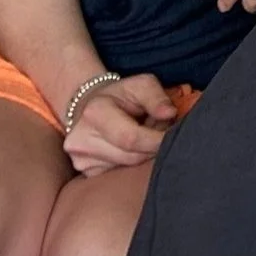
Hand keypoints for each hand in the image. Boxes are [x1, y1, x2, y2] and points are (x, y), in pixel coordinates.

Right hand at [64, 74, 179, 174]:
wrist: (89, 106)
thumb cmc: (120, 94)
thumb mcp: (141, 84)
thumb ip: (157, 97)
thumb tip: (170, 114)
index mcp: (95, 113)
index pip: (130, 138)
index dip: (156, 140)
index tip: (174, 134)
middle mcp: (82, 139)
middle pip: (131, 156)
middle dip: (153, 146)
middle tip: (161, 130)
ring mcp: (81, 159)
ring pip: (127, 166)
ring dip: (144, 153)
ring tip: (146, 134)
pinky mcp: (86, 171)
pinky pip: (119, 172)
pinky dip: (133, 160)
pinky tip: (133, 146)